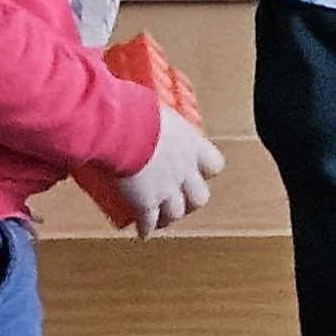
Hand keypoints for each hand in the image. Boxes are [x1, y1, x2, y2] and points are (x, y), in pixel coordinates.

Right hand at [111, 106, 224, 237]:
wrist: (121, 130)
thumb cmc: (135, 111)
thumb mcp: (151, 106)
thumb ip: (149, 110)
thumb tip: (133, 102)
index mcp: (191, 145)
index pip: (213, 164)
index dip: (206, 170)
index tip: (197, 170)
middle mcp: (184, 170)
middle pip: (199, 196)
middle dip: (191, 201)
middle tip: (180, 200)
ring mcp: (166, 189)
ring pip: (176, 213)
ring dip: (169, 216)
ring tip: (160, 218)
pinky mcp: (145, 203)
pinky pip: (148, 223)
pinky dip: (146, 229)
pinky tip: (143, 233)